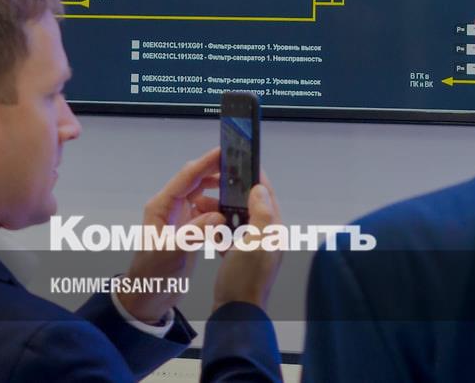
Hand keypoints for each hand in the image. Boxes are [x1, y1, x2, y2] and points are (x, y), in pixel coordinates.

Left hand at [116, 147, 223, 323]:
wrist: (147, 297)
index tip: (224, 152)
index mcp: (161, 207)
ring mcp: (179, 218)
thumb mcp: (173, 253)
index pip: (186, 178)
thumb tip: (217, 216)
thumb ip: (195, 232)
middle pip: (195, 181)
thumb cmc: (152, 274)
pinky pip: (206, 211)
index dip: (205, 163)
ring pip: (202, 195)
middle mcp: (170, 208)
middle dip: (215, 172)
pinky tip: (231, 212)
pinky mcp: (187, 229)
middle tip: (238, 168)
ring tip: (238, 189)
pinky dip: (219, 209)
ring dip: (219, 191)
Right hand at [212, 178, 282, 312]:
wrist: (236, 312)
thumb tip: (259, 188)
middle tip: (212, 183)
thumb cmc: (245, 278)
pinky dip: (218, 229)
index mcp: (273, 229)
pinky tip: (206, 226)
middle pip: (250, 205)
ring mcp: (253, 248)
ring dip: (221, 210)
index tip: (239, 163)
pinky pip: (230, 235)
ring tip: (201, 203)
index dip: (254, 177)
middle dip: (231, 192)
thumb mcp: (255, 242)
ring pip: (237, 219)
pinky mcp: (240, 257)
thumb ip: (260, 214)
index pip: (266, 194)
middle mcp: (266, 236)